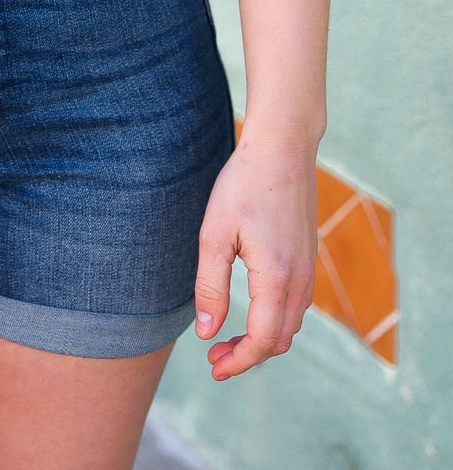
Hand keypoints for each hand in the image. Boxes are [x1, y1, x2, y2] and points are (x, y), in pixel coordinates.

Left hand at [193, 132, 317, 379]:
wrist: (282, 149)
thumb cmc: (243, 185)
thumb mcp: (215, 234)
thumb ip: (211, 286)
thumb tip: (206, 331)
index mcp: (277, 277)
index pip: (264, 340)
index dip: (239, 361)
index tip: (213, 366)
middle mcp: (300, 280)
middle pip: (280, 340)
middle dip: (248, 355)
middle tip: (214, 355)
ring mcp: (309, 270)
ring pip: (291, 324)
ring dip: (263, 339)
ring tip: (227, 336)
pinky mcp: (309, 258)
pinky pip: (297, 305)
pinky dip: (276, 320)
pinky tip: (252, 309)